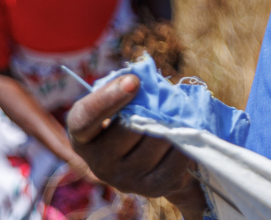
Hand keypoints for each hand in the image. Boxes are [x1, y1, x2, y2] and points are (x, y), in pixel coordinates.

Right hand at [67, 74, 207, 218]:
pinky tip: (187, 134)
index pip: (85, 118)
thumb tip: (141, 81)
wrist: (157, 161)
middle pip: (128, 129)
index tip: (134, 80)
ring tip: (178, 115)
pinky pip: (174, 163)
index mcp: (83, 137)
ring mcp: (124, 180)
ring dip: (171, 125)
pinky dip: (184, 144)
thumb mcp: (122, 105)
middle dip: (151, 109)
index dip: (108, 98)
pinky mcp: (150, 188)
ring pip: (155, 143)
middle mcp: (98, 164)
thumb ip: (125, 91)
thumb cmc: (135, 119)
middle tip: (167, 98)